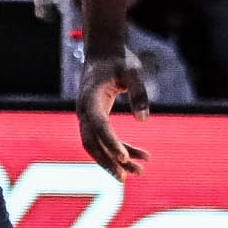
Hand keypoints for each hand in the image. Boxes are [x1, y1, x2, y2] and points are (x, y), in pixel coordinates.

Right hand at [75, 49, 151, 178]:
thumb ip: (139, 92)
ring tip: (139, 172)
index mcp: (91, 98)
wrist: (103, 50)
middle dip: (108, 161)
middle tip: (126, 177)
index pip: (99, 125)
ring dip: (115, 160)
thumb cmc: (119, 59)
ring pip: (97, 146)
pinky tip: (140, 156)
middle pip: (92, 142)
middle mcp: (84, 110)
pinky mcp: (94, 118)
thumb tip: (144, 120)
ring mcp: (87, 116)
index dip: (110, 142)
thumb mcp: (133, 71)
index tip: (124, 157)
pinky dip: (120, 149)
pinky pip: (104, 139)